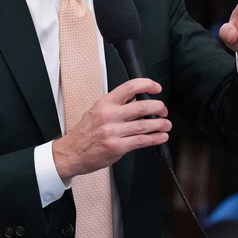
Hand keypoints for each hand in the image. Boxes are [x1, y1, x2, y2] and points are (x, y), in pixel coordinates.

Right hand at [52, 78, 170, 182]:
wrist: (71, 152)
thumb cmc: (85, 133)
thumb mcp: (96, 111)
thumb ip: (116, 106)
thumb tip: (139, 101)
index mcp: (105, 103)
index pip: (130, 87)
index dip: (147, 85)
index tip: (156, 88)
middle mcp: (109, 115)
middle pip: (142, 106)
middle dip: (159, 107)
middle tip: (163, 110)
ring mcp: (113, 132)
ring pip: (145, 125)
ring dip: (160, 124)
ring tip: (166, 125)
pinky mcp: (117, 147)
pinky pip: (141, 141)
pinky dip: (155, 139)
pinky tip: (161, 137)